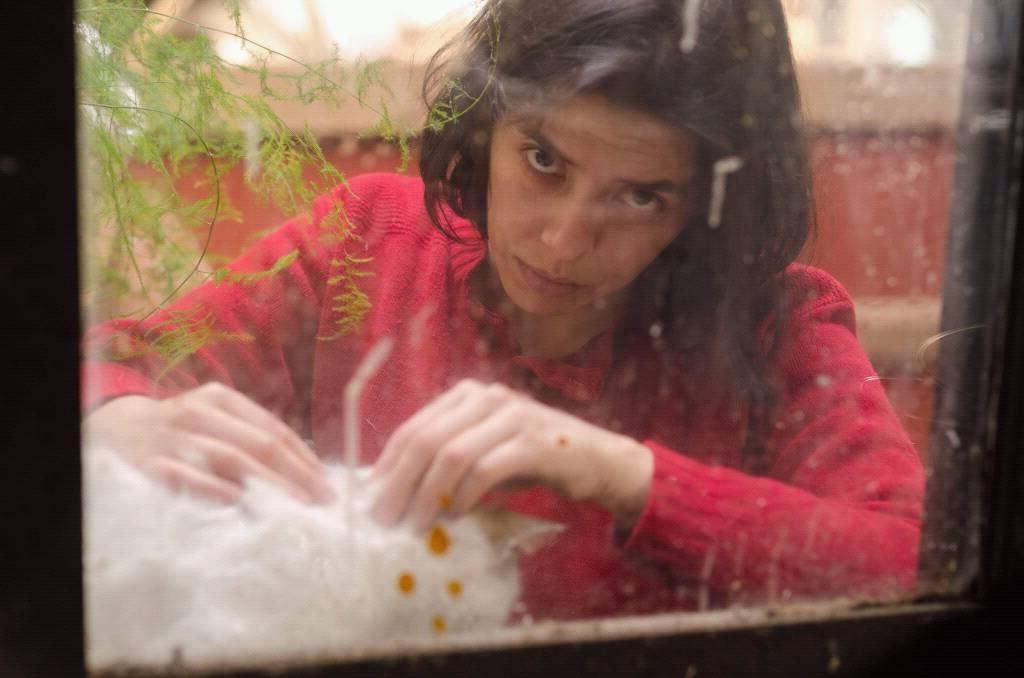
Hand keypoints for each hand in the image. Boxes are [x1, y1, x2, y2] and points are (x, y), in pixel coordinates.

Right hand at [83, 382, 332, 503]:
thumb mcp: (215, 420)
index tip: (327, 483)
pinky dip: (217, 490)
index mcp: (220, 399)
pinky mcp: (152, 464)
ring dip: (268, 485)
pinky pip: (190, 477)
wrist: (115, 429)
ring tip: (294, 506)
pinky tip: (242, 502)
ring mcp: (175, 438)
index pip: (273, 429)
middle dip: (295, 474)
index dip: (304, 458)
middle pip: (258, 444)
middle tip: (320, 501)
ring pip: (230, 459)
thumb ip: (251, 438)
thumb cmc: (181, 429)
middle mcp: (199, 412)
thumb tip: (304, 473)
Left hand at [370, 379, 652, 530]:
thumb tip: (397, 491)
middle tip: (385, 519)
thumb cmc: (534, 459)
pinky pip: (485, 470)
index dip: (388, 465)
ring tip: (418, 523)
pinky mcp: (533, 442)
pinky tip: (455, 514)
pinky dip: (464, 495)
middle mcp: (487, 397)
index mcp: (468, 394)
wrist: (598, 459)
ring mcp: (512, 416)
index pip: (414, 427)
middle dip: (399, 483)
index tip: (371, 499)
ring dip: (428, 494)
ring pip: (451, 453)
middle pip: (426, 439)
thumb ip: (448, 459)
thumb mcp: (485, 450)